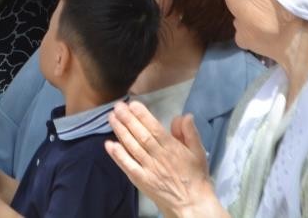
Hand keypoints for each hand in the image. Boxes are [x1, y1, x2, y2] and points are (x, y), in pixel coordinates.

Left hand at [105, 102, 221, 216]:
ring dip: (121, 132)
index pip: (155, 129)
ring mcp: (149, 169)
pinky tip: (109, 145)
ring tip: (111, 118)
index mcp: (172, 148)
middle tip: (117, 106)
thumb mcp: (199, 152)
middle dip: (128, 119)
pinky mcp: (141, 180)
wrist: (191, 203)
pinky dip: (118, 156)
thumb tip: (184, 115)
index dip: (143, 116)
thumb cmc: (195, 175)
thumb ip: (190, 133)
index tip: (133, 104)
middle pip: (141, 136)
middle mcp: (159, 157)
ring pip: (132, 147)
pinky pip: (128, 166)